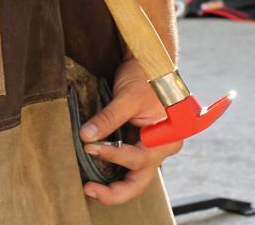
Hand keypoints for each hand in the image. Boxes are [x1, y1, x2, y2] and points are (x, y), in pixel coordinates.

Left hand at [79, 58, 182, 204]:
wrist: (148, 63)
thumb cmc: (146, 77)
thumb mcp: (127, 97)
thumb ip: (109, 118)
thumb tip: (87, 136)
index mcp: (167, 138)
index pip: (137, 158)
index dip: (112, 155)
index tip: (90, 147)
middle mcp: (161, 148)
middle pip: (139, 181)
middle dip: (115, 191)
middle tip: (90, 189)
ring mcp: (149, 149)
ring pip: (133, 179)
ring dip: (112, 186)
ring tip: (89, 186)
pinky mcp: (138, 145)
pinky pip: (125, 166)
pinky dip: (111, 171)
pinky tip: (94, 172)